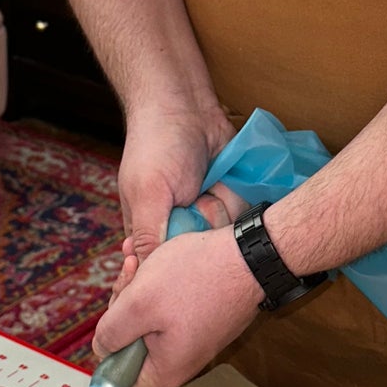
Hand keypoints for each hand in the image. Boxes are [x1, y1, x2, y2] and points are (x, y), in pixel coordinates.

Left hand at [93, 225, 262, 386]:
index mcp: (165, 371)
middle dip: (124, 302)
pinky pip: (170, 306)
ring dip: (140, 286)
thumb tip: (101, 348)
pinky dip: (160, 282)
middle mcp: (181, 361)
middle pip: (132, 340)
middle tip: (129, 270)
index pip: (119, 373)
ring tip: (140, 256)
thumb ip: (111, 333)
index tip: (116, 307)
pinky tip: (159, 258)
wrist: (250, 255)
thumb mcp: (139, 304)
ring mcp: (195, 338)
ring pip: (149, 317)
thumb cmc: (197, 278)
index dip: (109, 340)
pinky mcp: (203, 317)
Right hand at [117, 100, 235, 262]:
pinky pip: (242, 215)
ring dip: (220, 207)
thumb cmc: (157, 147)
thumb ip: (148, 236)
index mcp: (150, 231)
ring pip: (224, 236)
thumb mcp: (148, 195)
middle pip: (202, 255)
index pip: (166, 268)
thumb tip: (145, 280)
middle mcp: (179, 227)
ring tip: (209, 183)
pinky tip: (225, 179)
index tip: (185, 231)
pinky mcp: (229, 199)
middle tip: (194, 198)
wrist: (187, 105)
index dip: (179, 263)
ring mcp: (207, 212)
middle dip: (204, 226)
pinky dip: (236, 196)